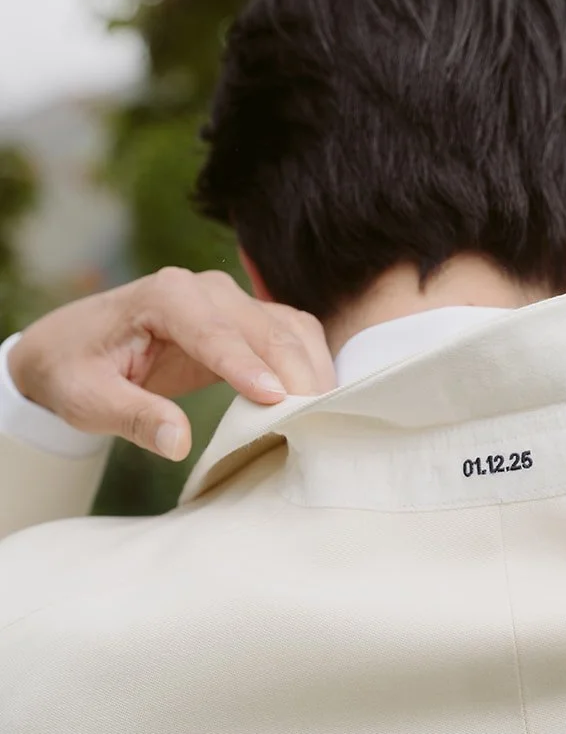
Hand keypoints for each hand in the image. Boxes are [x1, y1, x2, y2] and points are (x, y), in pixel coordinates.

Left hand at [7, 268, 336, 460]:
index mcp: (165, 296)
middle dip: (294, 373)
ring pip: (289, 329)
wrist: (71, 347)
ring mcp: (230, 302)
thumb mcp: (87, 399)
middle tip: (316, 420)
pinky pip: (291, 335)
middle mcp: (205, 289)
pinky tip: (319, 399)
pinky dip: (310, 363)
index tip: (276, 399)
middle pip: (265, 328)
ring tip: (326, 415)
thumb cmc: (75, 371)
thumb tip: (178, 443)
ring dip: (312, 369)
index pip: (214, 332)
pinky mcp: (245, 323)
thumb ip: (133, 417)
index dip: (246, 366)